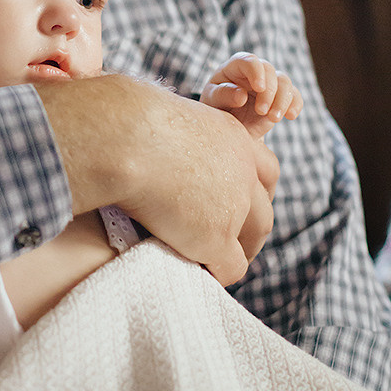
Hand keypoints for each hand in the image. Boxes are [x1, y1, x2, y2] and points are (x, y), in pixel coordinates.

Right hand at [38, 74, 277, 286]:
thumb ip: (169, 134)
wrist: (124, 138)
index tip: (239, 205)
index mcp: (234, 138)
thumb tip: (140, 137)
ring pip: (254, 237)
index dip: (255, 191)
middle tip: (234, 243)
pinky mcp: (216, 236)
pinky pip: (231, 267)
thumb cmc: (125, 120)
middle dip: (253, 229)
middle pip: (264, 208)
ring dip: (240, 252)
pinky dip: (218, 274)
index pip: (266, 169)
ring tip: (215, 264)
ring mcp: (234, 205)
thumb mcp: (162, 117)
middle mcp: (243, 171)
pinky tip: (199, 273)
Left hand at [201, 52, 302, 139]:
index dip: (256, 72)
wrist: (229, 126)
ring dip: (282, 100)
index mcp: (236, 66)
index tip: (259, 88)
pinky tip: (290, 116)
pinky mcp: (281, 98)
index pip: (249, 61)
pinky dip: (295, 104)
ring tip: (273, 118)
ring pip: (285, 82)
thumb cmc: (216, 108)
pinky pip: (294, 96)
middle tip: (261, 111)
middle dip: (269, 92)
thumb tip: (241, 95)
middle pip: (270, 71)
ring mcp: (270, 83)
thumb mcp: (212, 101)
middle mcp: (256, 71)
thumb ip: (223, 95)